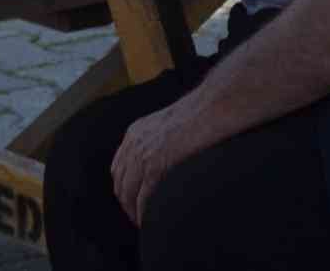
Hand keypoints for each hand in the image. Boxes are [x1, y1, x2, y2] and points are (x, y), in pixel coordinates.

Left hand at [111, 101, 198, 225]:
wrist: (211, 107)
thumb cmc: (199, 114)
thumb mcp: (167, 123)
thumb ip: (157, 139)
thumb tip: (161, 157)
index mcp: (135, 131)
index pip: (118, 167)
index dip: (123, 186)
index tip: (131, 200)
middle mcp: (134, 142)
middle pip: (119, 181)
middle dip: (126, 202)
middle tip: (136, 216)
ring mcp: (143, 153)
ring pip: (128, 192)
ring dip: (132, 211)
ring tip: (142, 223)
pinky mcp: (156, 164)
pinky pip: (143, 196)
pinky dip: (143, 213)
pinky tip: (148, 222)